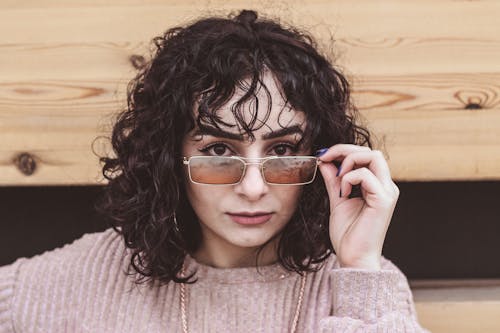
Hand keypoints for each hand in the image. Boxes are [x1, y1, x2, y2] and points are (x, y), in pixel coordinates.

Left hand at [316, 144, 399, 269]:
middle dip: (345, 150)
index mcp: (377, 186)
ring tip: (338, 178)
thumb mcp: (337, 200)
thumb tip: (325, 161)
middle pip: (371, 151)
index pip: (366, 155)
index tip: (323, 156)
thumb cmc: (348, 235)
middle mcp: (386, 187)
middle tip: (325, 158)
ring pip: (374, 156)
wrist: (353, 259)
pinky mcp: (383, 201)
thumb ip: (334, 181)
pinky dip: (350, 179)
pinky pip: (366, 175)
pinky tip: (343, 194)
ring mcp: (387, 193)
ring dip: (349, 161)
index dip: (344, 151)